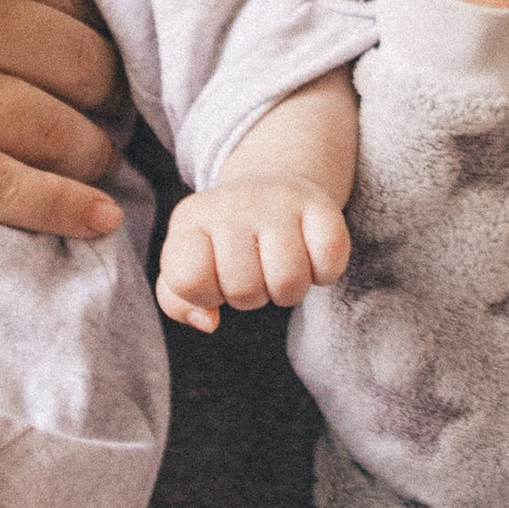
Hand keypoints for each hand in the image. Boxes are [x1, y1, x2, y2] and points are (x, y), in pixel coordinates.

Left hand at [157, 176, 350, 331]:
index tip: (214, 280)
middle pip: (243, 289)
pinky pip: (329, 260)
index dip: (205, 295)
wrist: (269, 186)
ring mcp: (278, 202)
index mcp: (191, 219)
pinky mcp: (320, 205)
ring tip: (280, 270)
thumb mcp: (188, 264)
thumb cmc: (224, 242)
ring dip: (288, 291)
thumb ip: (179, 302)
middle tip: (254, 273)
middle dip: (251, 296)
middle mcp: (232, 204)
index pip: (189, 280)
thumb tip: (208, 321)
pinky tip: (311, 259)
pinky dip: (324, 274)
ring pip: (288, 282)